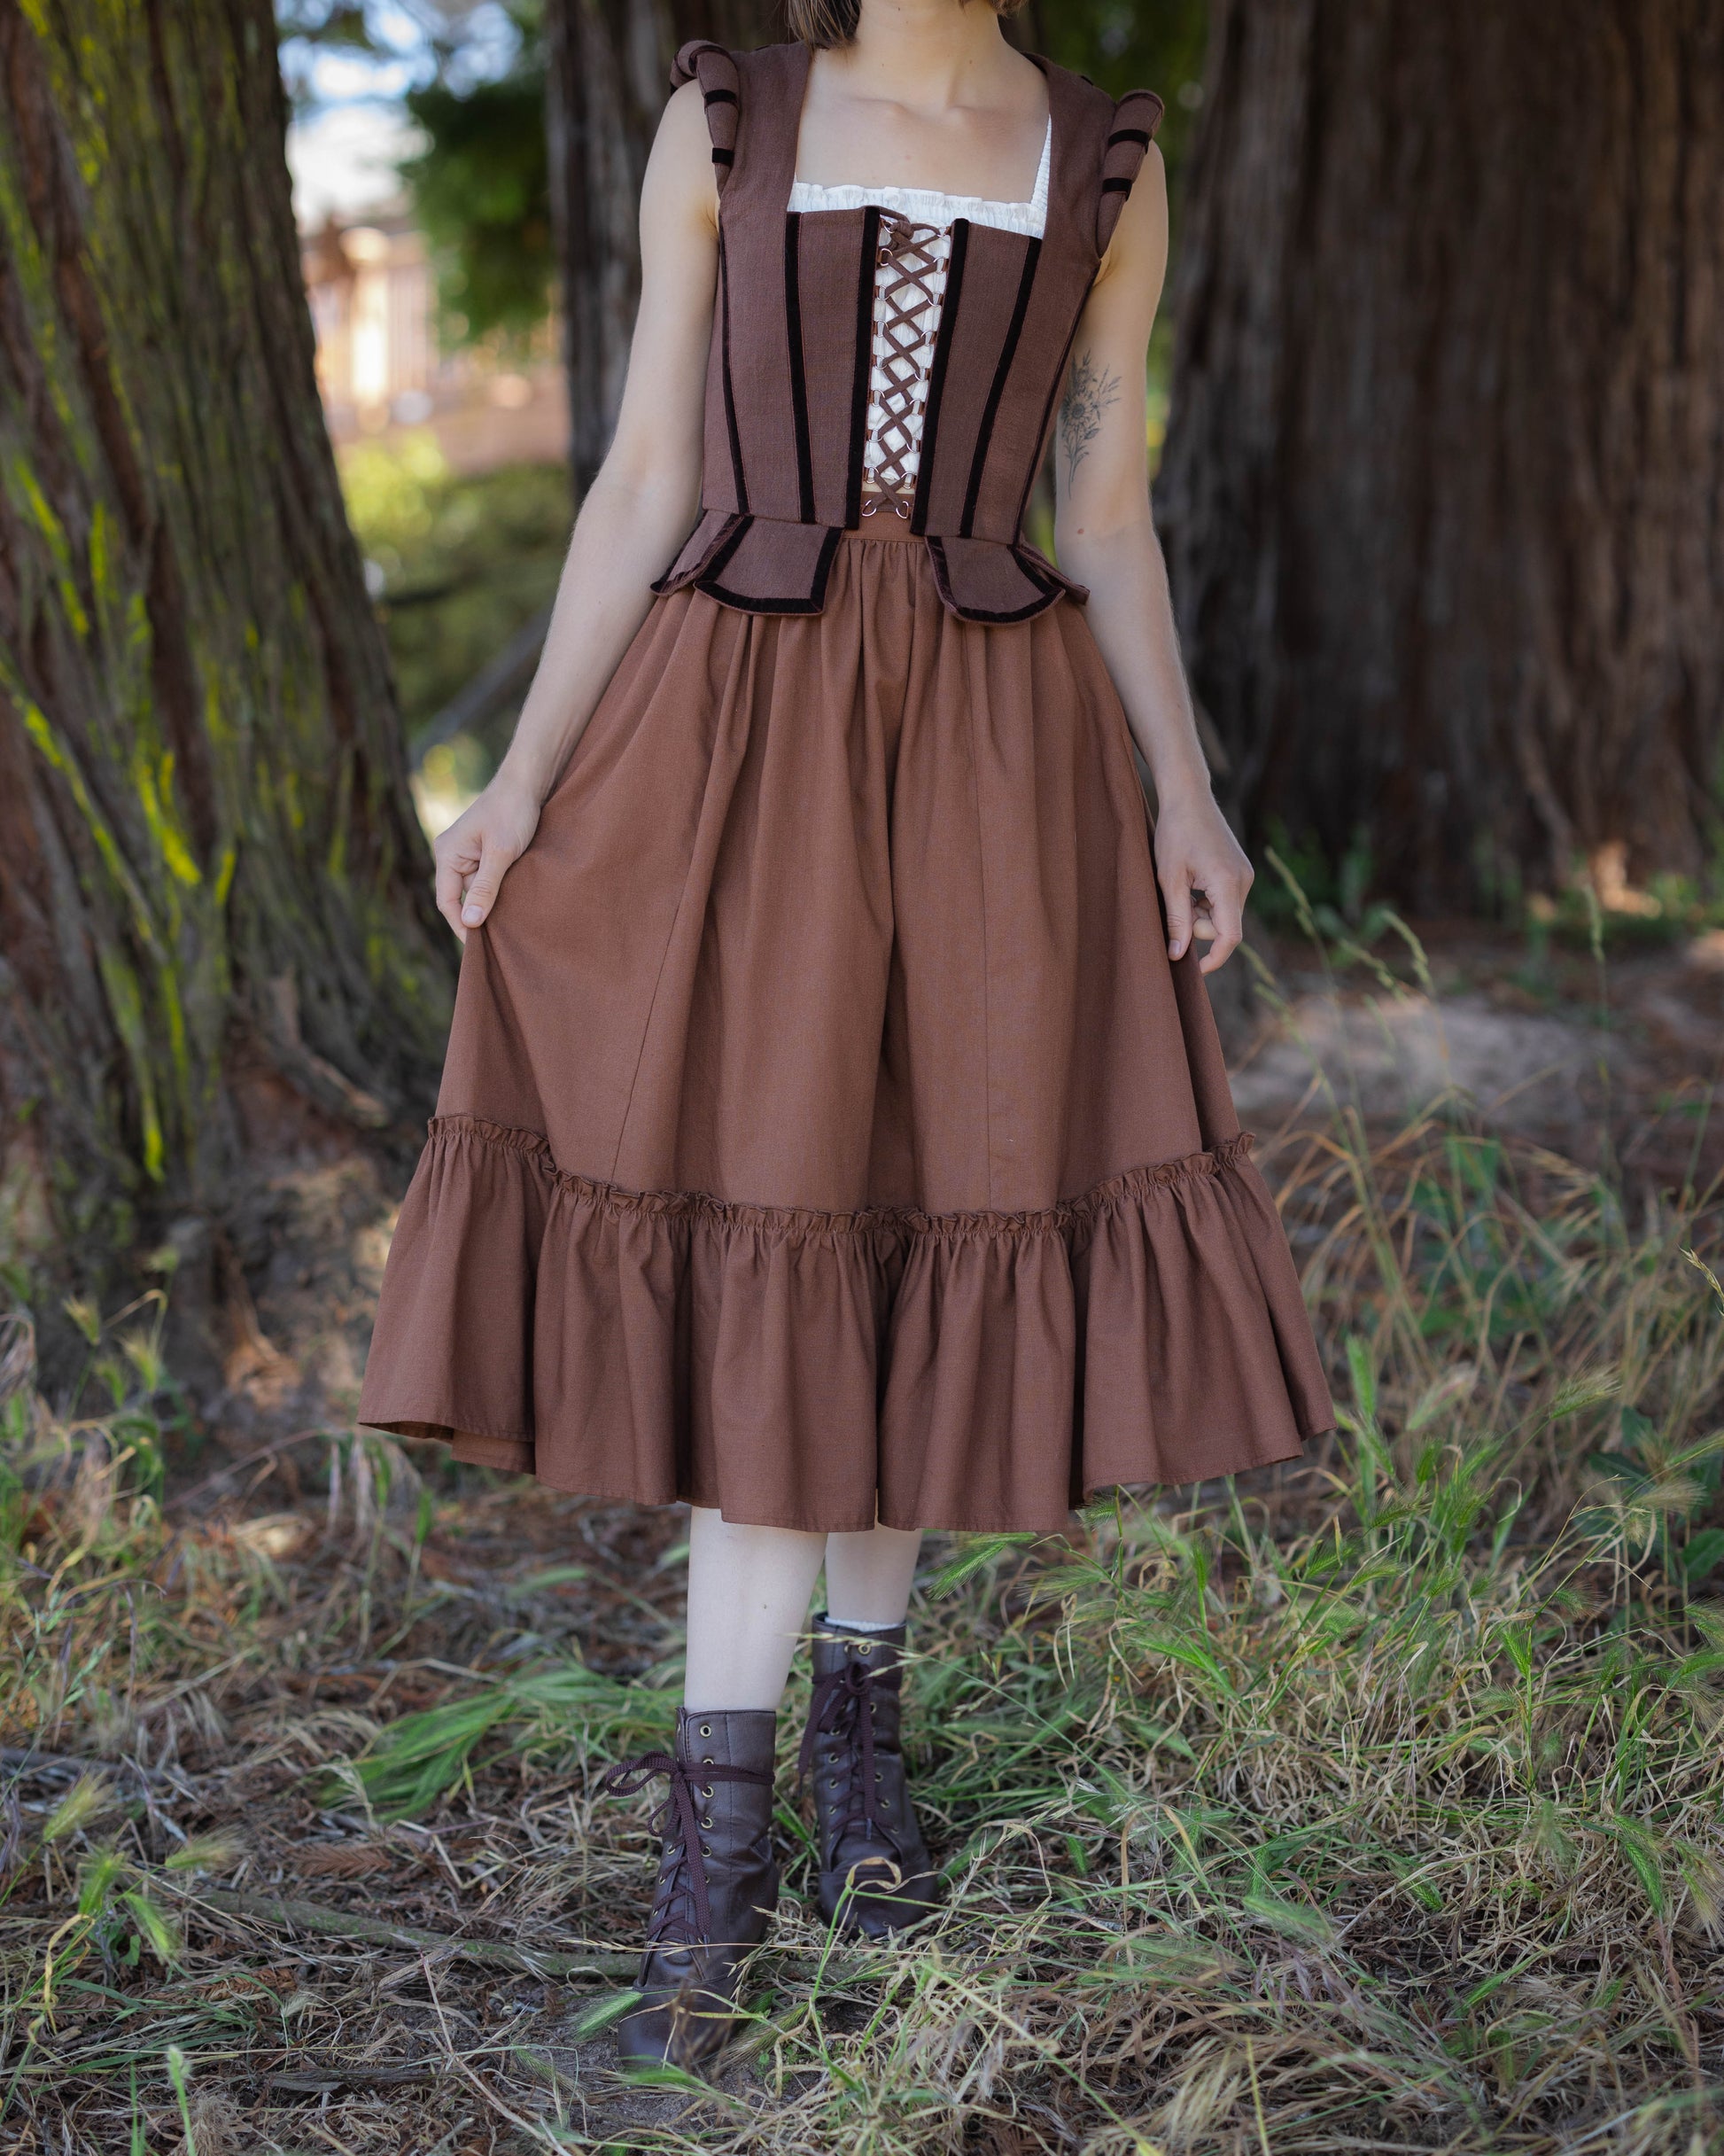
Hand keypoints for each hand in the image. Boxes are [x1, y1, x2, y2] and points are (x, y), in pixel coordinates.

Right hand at [433, 772, 542, 942]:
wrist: (526, 783)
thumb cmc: (512, 812)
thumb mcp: (501, 853)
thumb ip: (485, 887)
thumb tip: (470, 922)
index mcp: (447, 854)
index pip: (447, 901)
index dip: (461, 925)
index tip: (479, 945)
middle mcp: (451, 855)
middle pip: (459, 897)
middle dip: (476, 916)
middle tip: (498, 940)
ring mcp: (466, 853)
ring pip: (474, 889)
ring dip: (490, 903)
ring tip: (509, 922)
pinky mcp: (481, 852)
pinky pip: (484, 878)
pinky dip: (497, 890)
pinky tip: (513, 901)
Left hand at [1152, 789, 1252, 974]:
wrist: (1189, 797)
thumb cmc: (1175, 833)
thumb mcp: (1169, 879)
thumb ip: (1176, 918)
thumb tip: (1178, 954)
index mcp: (1227, 883)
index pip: (1229, 936)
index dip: (1214, 958)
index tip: (1197, 971)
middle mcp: (1243, 881)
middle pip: (1224, 926)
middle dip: (1198, 926)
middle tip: (1174, 905)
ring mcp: (1244, 876)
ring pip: (1223, 915)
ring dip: (1200, 913)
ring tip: (1181, 886)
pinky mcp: (1240, 872)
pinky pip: (1225, 902)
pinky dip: (1207, 902)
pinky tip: (1192, 881)